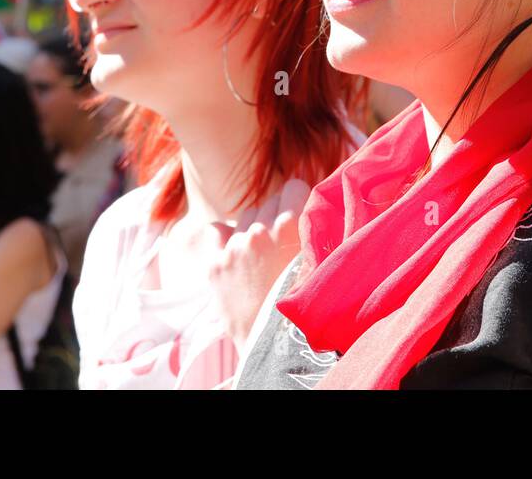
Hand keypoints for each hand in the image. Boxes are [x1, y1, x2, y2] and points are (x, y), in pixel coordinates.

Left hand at [208, 178, 309, 353]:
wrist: (273, 346)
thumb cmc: (305, 304)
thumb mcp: (316, 260)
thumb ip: (312, 229)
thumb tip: (308, 200)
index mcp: (290, 226)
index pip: (294, 186)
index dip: (299, 201)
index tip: (301, 216)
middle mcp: (260, 231)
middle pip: (270, 202)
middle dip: (277, 217)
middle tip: (284, 243)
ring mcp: (234, 247)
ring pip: (247, 215)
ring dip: (255, 228)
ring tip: (263, 255)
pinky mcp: (215, 263)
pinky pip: (218, 230)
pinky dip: (226, 237)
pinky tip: (237, 253)